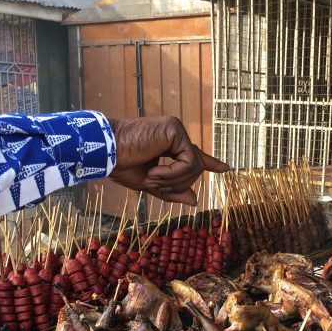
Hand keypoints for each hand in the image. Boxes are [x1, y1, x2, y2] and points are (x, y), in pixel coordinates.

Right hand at [107, 116, 229, 204]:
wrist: (105, 153)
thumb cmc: (121, 166)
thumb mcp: (151, 184)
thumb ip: (172, 191)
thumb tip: (195, 201)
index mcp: (169, 144)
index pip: (194, 157)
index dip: (212, 164)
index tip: (226, 169)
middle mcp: (175, 134)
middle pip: (194, 168)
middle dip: (176, 184)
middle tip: (152, 182)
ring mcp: (176, 129)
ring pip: (194, 167)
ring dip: (173, 180)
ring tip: (151, 176)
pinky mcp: (175, 129)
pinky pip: (189, 162)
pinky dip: (173, 174)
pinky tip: (154, 170)